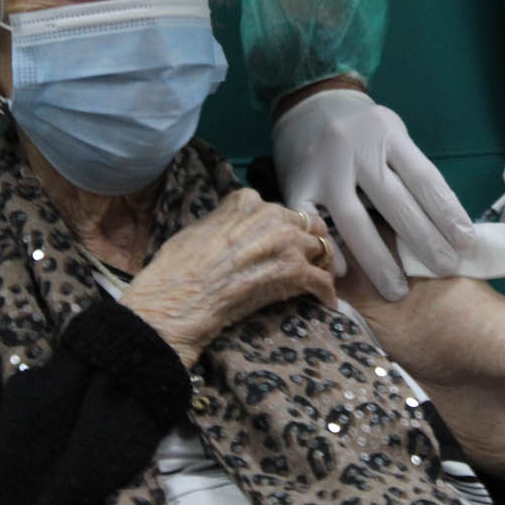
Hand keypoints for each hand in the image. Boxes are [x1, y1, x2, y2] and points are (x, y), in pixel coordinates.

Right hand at [122, 189, 334, 365]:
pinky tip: (326, 303)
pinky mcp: (295, 272)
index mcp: (246, 201)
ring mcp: (286, 242)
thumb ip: (226, 223)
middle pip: (306, 226)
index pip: (279, 211)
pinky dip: (326, 293)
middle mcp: (271, 215)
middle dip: (307, 244)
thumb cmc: (178, 267)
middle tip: (307, 262)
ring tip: (319, 282)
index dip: (283, 229)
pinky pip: (323, 281)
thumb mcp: (200, 228)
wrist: (178, 297)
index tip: (282, 244)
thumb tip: (232, 232)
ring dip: (320, 267)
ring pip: (320, 250)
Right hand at [273, 88, 473, 301]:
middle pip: (393, 201)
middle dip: (423, 240)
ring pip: (352, 218)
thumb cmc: (366, 133)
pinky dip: (328, 248)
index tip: (466, 242)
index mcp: (386, 133)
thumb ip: (412, 174)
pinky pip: (310, 221)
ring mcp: (323, 168)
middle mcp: (354, 148)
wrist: (311, 106)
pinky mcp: (297, 184)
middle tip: (445, 269)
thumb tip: (450, 227)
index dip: (447, 212)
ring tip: (399, 290)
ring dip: (378, 259)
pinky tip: (344, 273)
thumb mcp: (394, 137)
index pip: (423, 177)